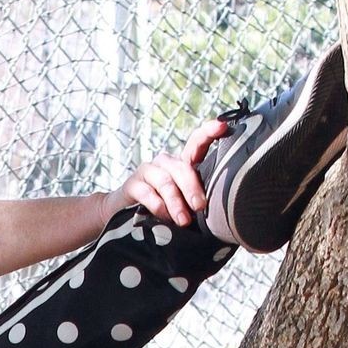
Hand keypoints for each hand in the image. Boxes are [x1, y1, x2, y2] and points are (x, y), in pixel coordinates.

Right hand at [102, 116, 232, 228]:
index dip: (208, 133)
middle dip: (192, 188)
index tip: (222, 126)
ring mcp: (147, 171)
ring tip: (183, 221)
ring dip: (176, 203)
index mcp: (181, 164)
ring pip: (166, 182)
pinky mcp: (132, 184)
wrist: (125, 215)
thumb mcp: (182, 203)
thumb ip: (195, 201)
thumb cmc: (161, 211)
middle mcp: (165, 163)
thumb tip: (216, 211)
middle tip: (200, 207)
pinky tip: (164, 217)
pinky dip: (158, 207)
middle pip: (182, 168)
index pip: (196, 143)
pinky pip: (147, 193)